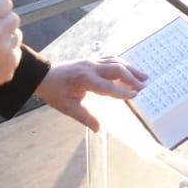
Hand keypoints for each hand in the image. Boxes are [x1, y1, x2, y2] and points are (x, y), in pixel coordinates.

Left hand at [34, 58, 148, 130]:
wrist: (43, 75)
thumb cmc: (54, 92)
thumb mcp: (67, 108)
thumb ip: (85, 117)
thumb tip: (99, 129)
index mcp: (84, 80)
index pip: (107, 86)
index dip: (121, 92)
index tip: (135, 96)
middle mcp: (90, 68)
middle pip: (116, 69)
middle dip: (132, 78)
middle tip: (145, 87)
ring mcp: (92, 61)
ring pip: (116, 62)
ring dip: (131, 69)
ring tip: (144, 76)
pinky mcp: (92, 60)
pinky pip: (111, 59)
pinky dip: (123, 63)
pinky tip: (130, 69)